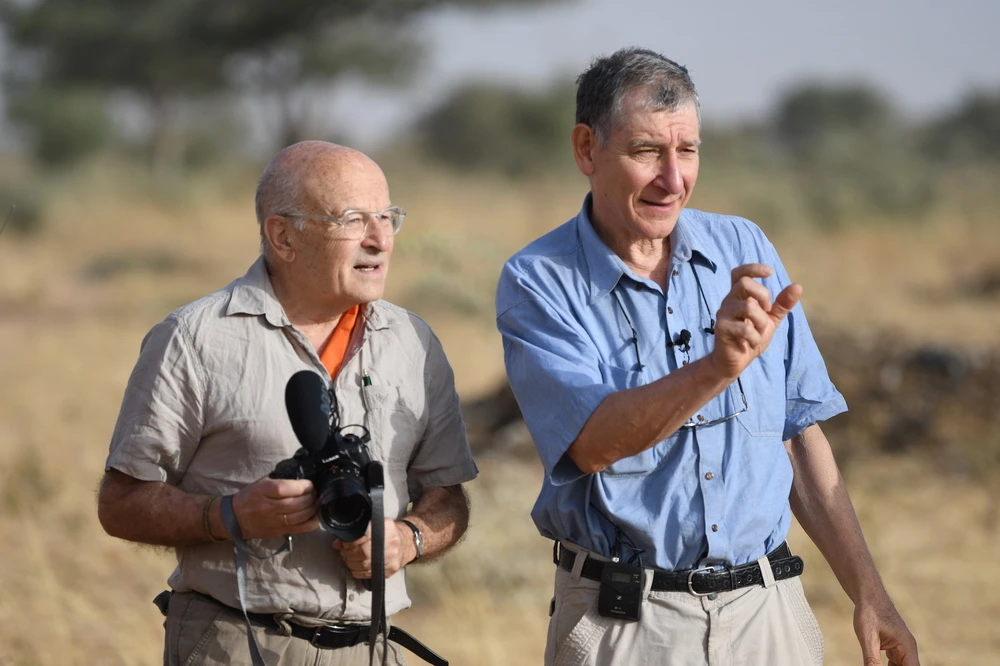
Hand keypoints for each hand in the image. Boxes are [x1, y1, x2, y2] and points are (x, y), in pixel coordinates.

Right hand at [230, 476, 318, 538]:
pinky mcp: (278, 532)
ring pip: (299, 516)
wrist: (234, 518)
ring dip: (312, 508)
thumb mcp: (261, 482)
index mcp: (263, 491)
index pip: (286, 488)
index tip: (310, 484)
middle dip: (310, 497)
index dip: (302, 486)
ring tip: (316, 502)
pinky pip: (299, 528)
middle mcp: (268, 507)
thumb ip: (279, 479)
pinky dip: (311, 522)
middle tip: (315, 493)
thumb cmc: (249, 497)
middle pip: (296, 503)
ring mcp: (274, 521)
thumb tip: (301, 477)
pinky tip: (316, 516)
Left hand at [332, 519, 412, 579]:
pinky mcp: (390, 570)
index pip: (364, 536)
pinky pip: (369, 574)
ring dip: (351, 563)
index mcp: (387, 528)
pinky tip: (355, 566)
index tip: (343, 543)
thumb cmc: (388, 532)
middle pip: (363, 552)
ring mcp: (391, 559)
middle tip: (343, 552)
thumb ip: (358, 531)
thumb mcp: (377, 524)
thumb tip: (337, 542)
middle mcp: (391, 544)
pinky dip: (357, 571)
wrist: (407, 542)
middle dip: (348, 553)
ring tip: (348, 558)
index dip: (351, 542)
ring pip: (364, 565)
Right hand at [710, 263, 801, 379]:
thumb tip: (798, 286)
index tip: (770, 272)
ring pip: (748, 306)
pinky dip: (755, 338)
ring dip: (761, 322)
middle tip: (766, 312)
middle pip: (745, 283)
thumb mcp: (770, 320)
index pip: (740, 273)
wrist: (735, 361)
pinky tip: (752, 342)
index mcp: (739, 296)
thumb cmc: (750, 338)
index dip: (753, 268)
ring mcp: (723, 314)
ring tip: (758, 332)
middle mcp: (729, 301)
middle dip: (763, 296)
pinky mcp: (721, 328)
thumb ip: (782, 305)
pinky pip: (745, 328)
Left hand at [854, 598, 919, 665]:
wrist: (867, 595)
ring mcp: (901, 647)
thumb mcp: (868, 638)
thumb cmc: (869, 613)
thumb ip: (872, 659)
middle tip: (877, 665)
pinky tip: (876, 664)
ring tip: (876, 664)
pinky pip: (895, 662)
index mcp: (907, 647)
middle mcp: (907, 648)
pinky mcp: (893, 645)